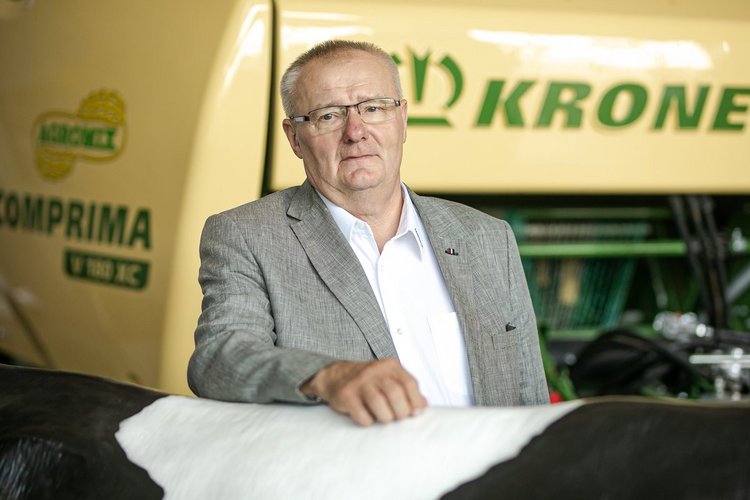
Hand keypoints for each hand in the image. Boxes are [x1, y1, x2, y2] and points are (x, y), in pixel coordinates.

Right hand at [301, 358, 426, 425]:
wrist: (336, 376)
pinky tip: (368, 418)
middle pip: (395, 394)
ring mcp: (359, 381)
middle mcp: (374, 371)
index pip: (409, 383)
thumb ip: (406, 389)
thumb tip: (423, 406)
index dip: (415, 401)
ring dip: (385, 418)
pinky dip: (368, 421)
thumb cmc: (368, 381)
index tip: (415, 413)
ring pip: (379, 403)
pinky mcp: (346, 394)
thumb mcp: (389, 378)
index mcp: (389, 366)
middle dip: (400, 412)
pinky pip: (361, 414)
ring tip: (384, 419)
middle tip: (397, 418)